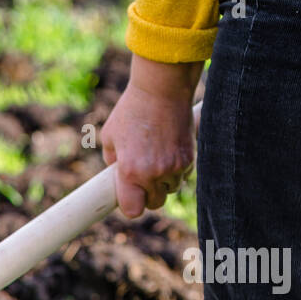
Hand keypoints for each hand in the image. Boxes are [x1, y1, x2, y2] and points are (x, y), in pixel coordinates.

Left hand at [101, 54, 201, 218]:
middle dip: (147, 194)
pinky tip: (169, 150)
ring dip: (163, 182)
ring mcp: (174, 167)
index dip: (131, 205)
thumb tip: (115, 176)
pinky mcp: (190, 158)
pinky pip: (183, 175)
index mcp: (130, 172)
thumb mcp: (110, 136)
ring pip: (170, 190)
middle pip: (154, 203)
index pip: (133, 210)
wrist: (162, 89)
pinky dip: (177, 169)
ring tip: (156, 159)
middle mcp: (154, 174)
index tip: (129, 197)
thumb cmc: (132, 111)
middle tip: (141, 177)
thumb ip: (112, 161)